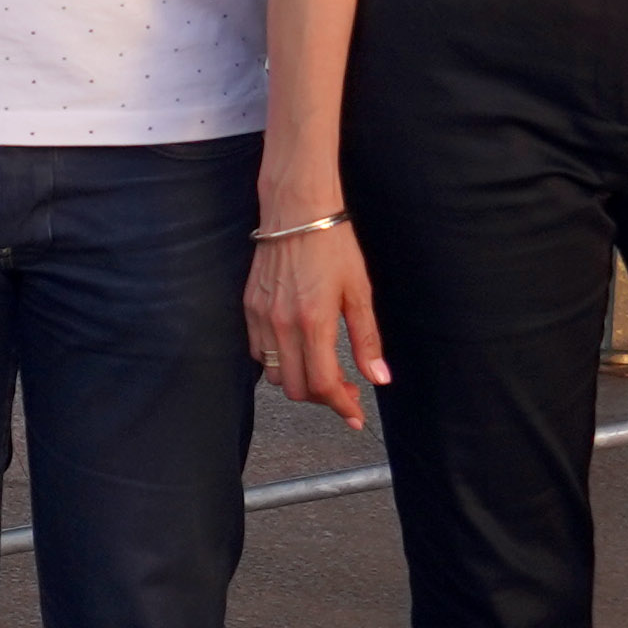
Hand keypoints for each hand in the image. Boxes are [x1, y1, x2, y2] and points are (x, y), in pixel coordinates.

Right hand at [244, 220, 386, 426]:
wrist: (296, 211)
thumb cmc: (333, 245)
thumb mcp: (359, 292)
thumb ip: (367, 339)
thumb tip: (379, 378)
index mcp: (314, 321)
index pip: (324, 384)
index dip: (341, 406)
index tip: (355, 416)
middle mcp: (282, 324)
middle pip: (297, 387)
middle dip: (323, 397)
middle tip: (346, 389)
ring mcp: (261, 316)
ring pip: (274, 374)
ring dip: (299, 380)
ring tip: (322, 368)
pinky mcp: (249, 306)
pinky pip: (258, 351)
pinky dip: (278, 361)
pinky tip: (298, 348)